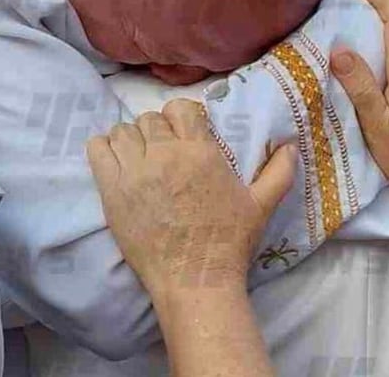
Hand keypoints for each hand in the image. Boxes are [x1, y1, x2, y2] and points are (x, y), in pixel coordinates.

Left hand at [87, 99, 295, 298]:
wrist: (195, 279)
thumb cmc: (229, 242)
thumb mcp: (261, 205)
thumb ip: (279, 172)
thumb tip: (291, 145)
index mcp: (200, 152)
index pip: (180, 109)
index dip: (182, 118)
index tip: (185, 135)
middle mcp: (165, 155)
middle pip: (150, 120)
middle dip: (158, 131)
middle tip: (164, 153)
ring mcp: (135, 172)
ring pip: (123, 131)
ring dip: (131, 140)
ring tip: (140, 159)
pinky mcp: (112, 192)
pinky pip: (97, 150)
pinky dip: (104, 149)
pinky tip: (116, 162)